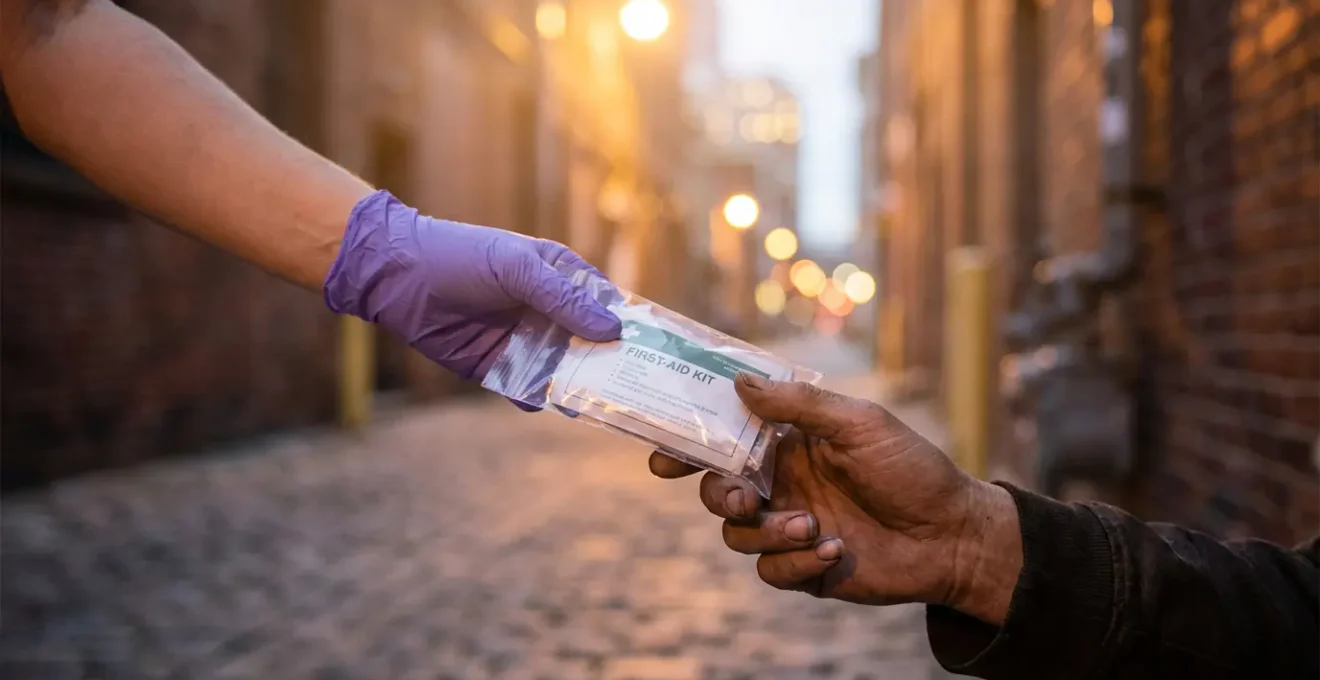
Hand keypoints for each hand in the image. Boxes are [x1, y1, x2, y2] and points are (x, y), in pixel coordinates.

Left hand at [323, 190, 621, 384]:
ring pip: (569, 372)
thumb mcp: (517, 268)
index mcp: (563, 280)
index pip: (610, 306)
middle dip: (617, 365)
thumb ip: (563, 299)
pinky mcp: (502, 370)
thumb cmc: (462, 257)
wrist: (399, 278)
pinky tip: (560, 406)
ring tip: (612, 405)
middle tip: (647, 389)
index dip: (635, 327)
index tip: (664, 351)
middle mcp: (552, 315)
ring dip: (586, 387)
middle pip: (595, 346)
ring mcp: (529, 344)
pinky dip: (545, 400)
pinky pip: (532, 390)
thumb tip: (613, 329)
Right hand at [650, 374, 1022, 624]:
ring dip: (767, 532)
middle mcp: (783, 483)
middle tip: (745, 498)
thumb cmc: (911, 469)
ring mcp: (790, 526)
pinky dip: (795, 562)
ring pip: (737, 534)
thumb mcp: (859, 423)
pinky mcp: (803, 567)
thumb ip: (799, 406)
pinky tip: (833, 549)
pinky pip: (770, 570)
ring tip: (811, 526)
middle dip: (719, 494)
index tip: (662, 455)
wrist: (953, 535)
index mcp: (789, 444)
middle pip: (717, 489)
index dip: (688, 445)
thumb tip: (739, 382)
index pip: (725, 439)